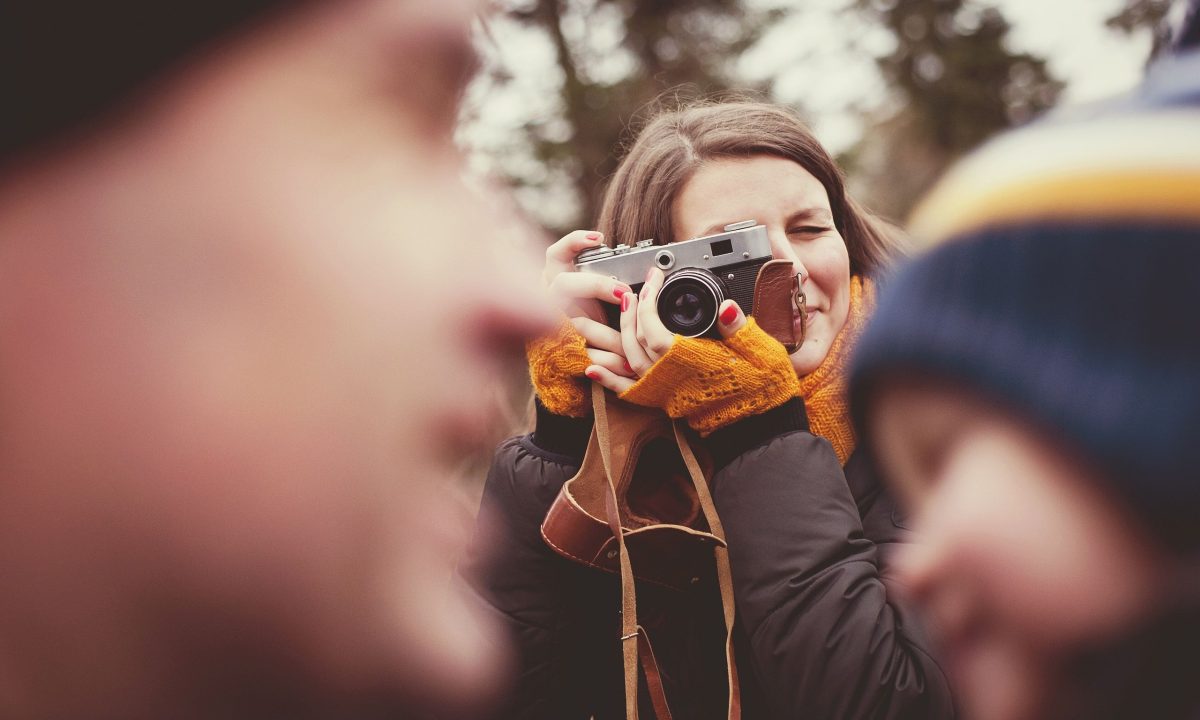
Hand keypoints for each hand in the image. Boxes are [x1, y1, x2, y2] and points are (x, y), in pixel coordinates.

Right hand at [542, 231, 636, 378]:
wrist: (581, 355)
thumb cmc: (596, 315)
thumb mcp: (602, 294)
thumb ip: (614, 282)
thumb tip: (652, 273)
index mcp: (558, 279)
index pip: (557, 254)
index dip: (573, 243)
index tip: (599, 238)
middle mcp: (551, 299)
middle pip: (564, 284)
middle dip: (596, 286)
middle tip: (624, 293)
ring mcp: (554, 324)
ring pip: (577, 326)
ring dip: (608, 336)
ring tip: (633, 343)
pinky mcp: (562, 351)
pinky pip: (584, 356)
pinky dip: (607, 362)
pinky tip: (626, 366)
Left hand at [587, 273, 799, 433]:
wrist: (762, 431)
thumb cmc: (763, 389)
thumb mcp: (759, 351)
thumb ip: (737, 329)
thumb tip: (727, 308)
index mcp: (687, 361)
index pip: (653, 325)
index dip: (649, 298)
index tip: (655, 277)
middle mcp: (668, 377)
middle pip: (635, 340)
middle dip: (632, 310)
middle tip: (638, 288)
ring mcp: (664, 393)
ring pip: (628, 361)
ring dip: (620, 333)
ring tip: (621, 311)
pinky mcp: (665, 403)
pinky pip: (629, 391)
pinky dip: (609, 380)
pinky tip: (592, 369)